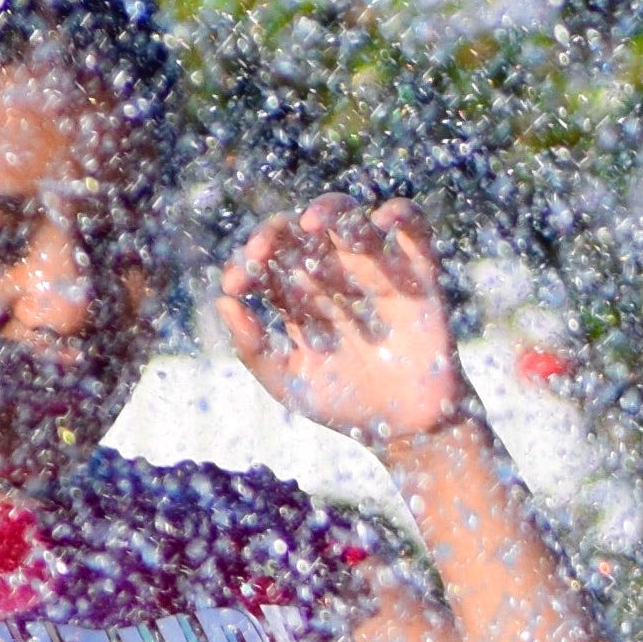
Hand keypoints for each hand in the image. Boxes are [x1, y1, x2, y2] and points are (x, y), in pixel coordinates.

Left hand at [221, 197, 478, 455]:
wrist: (406, 431)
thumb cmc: (345, 407)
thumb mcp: (288, 382)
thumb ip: (253, 346)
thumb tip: (223, 300)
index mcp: (302, 297)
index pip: (269, 260)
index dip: (248, 261)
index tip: (237, 283)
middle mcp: (336, 277)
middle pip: (304, 231)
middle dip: (277, 231)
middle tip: (262, 249)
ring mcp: (376, 273)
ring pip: (351, 219)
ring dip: (330, 211)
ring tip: (312, 224)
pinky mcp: (419, 276)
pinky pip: (415, 230)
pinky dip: (403, 213)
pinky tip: (382, 220)